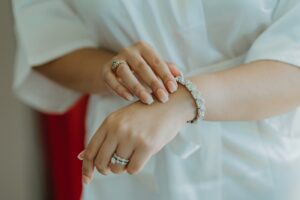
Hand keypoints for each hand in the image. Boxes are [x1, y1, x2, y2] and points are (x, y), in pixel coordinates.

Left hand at [78, 84, 195, 183]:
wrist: (169, 105)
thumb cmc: (144, 114)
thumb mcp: (120, 120)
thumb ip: (103, 138)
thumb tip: (80, 157)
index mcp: (109, 122)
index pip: (91, 150)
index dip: (86, 168)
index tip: (86, 180)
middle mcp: (118, 129)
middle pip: (101, 162)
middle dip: (106, 169)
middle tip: (114, 165)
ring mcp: (132, 137)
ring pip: (117, 167)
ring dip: (123, 167)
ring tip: (132, 155)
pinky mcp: (147, 145)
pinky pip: (132, 169)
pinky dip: (134, 167)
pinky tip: (140, 156)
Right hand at [100, 41, 181, 103]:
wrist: (118, 70)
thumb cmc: (142, 69)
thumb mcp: (155, 67)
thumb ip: (167, 70)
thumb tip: (180, 76)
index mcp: (143, 47)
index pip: (156, 61)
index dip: (165, 75)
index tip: (173, 89)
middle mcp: (129, 51)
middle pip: (142, 67)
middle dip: (154, 83)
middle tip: (163, 98)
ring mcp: (115, 60)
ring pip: (125, 72)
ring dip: (137, 87)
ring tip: (148, 100)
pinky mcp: (105, 70)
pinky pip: (111, 79)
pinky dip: (120, 89)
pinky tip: (129, 98)